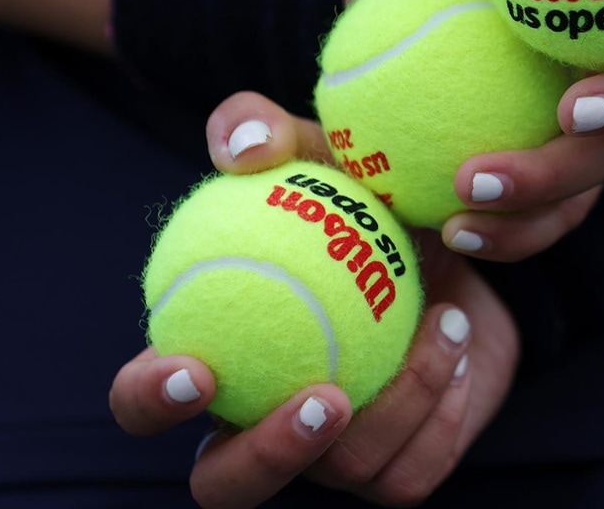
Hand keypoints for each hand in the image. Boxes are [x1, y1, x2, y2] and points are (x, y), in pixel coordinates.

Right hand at [110, 94, 519, 507]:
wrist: (457, 250)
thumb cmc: (364, 204)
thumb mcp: (321, 153)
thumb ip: (266, 130)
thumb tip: (242, 148)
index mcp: (214, 358)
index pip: (146, 402)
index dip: (150, 401)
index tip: (196, 368)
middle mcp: (259, 421)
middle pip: (225, 485)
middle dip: (268, 457)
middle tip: (326, 395)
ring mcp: (329, 459)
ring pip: (345, 470)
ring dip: (399, 398)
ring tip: (442, 320)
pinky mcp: (397, 472)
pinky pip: (411, 472)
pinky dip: (439, 410)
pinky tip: (458, 346)